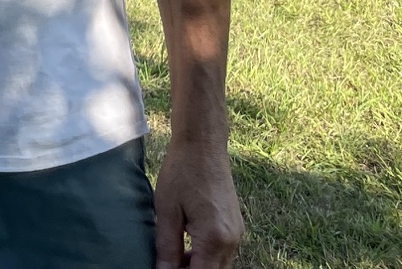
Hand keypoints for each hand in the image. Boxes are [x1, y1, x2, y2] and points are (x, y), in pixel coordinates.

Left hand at [154, 137, 242, 267]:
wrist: (203, 145)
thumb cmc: (182, 172)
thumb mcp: (167, 210)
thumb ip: (167, 247)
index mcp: (215, 238)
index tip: (164, 268)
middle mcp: (232, 240)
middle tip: (166, 264)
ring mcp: (237, 234)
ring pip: (218, 265)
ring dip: (198, 266)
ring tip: (172, 259)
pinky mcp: (236, 226)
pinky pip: (222, 252)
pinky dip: (206, 256)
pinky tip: (186, 248)